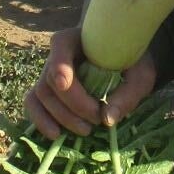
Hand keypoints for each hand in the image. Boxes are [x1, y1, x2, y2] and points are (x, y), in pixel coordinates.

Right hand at [26, 27, 156, 137]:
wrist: (124, 57)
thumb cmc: (131, 61)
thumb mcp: (140, 73)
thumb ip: (129, 93)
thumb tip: (107, 119)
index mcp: (79, 38)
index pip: (61, 45)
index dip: (59, 66)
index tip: (65, 84)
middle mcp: (58, 53)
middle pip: (52, 80)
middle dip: (73, 105)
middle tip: (97, 119)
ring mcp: (49, 72)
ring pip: (41, 95)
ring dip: (61, 117)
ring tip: (86, 130)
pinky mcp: (47, 90)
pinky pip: (33, 103)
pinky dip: (40, 120)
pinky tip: (56, 135)